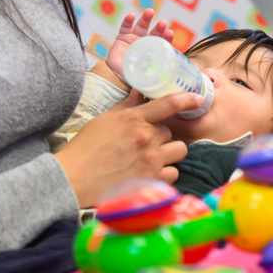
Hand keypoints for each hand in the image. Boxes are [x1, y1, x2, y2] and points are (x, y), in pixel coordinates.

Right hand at [54, 90, 198, 206]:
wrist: (73, 179)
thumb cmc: (85, 148)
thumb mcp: (104, 120)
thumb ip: (126, 107)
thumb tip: (139, 92)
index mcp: (134, 119)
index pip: (169, 104)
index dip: (188, 99)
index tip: (199, 98)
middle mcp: (146, 138)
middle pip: (171, 132)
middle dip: (161, 137)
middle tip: (145, 143)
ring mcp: (150, 161)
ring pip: (178, 152)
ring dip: (168, 154)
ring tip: (152, 158)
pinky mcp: (151, 181)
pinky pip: (173, 174)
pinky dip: (165, 173)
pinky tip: (151, 173)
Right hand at [104, 8, 173, 77]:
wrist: (116, 80)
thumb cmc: (134, 79)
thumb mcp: (148, 78)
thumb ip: (156, 76)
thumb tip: (168, 80)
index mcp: (154, 52)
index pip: (162, 43)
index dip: (166, 38)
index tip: (170, 33)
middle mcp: (145, 43)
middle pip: (153, 32)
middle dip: (158, 27)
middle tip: (163, 23)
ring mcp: (134, 39)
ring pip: (141, 26)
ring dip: (146, 19)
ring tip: (150, 12)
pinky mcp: (122, 38)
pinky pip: (125, 27)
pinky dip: (128, 21)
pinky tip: (131, 16)